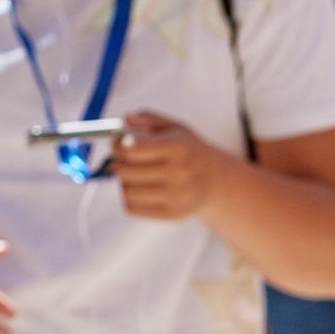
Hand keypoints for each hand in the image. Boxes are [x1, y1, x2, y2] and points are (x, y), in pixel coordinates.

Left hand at [109, 111, 230, 224]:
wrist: (216, 181)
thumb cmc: (189, 151)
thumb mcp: (175, 128)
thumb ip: (148, 119)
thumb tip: (125, 120)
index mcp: (179, 148)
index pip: (132, 149)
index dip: (118, 145)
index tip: (119, 143)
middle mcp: (179, 173)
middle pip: (125, 171)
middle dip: (117, 162)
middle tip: (121, 158)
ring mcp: (177, 196)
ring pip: (126, 191)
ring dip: (123, 181)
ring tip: (134, 174)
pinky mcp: (172, 214)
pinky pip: (132, 207)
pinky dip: (129, 198)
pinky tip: (141, 188)